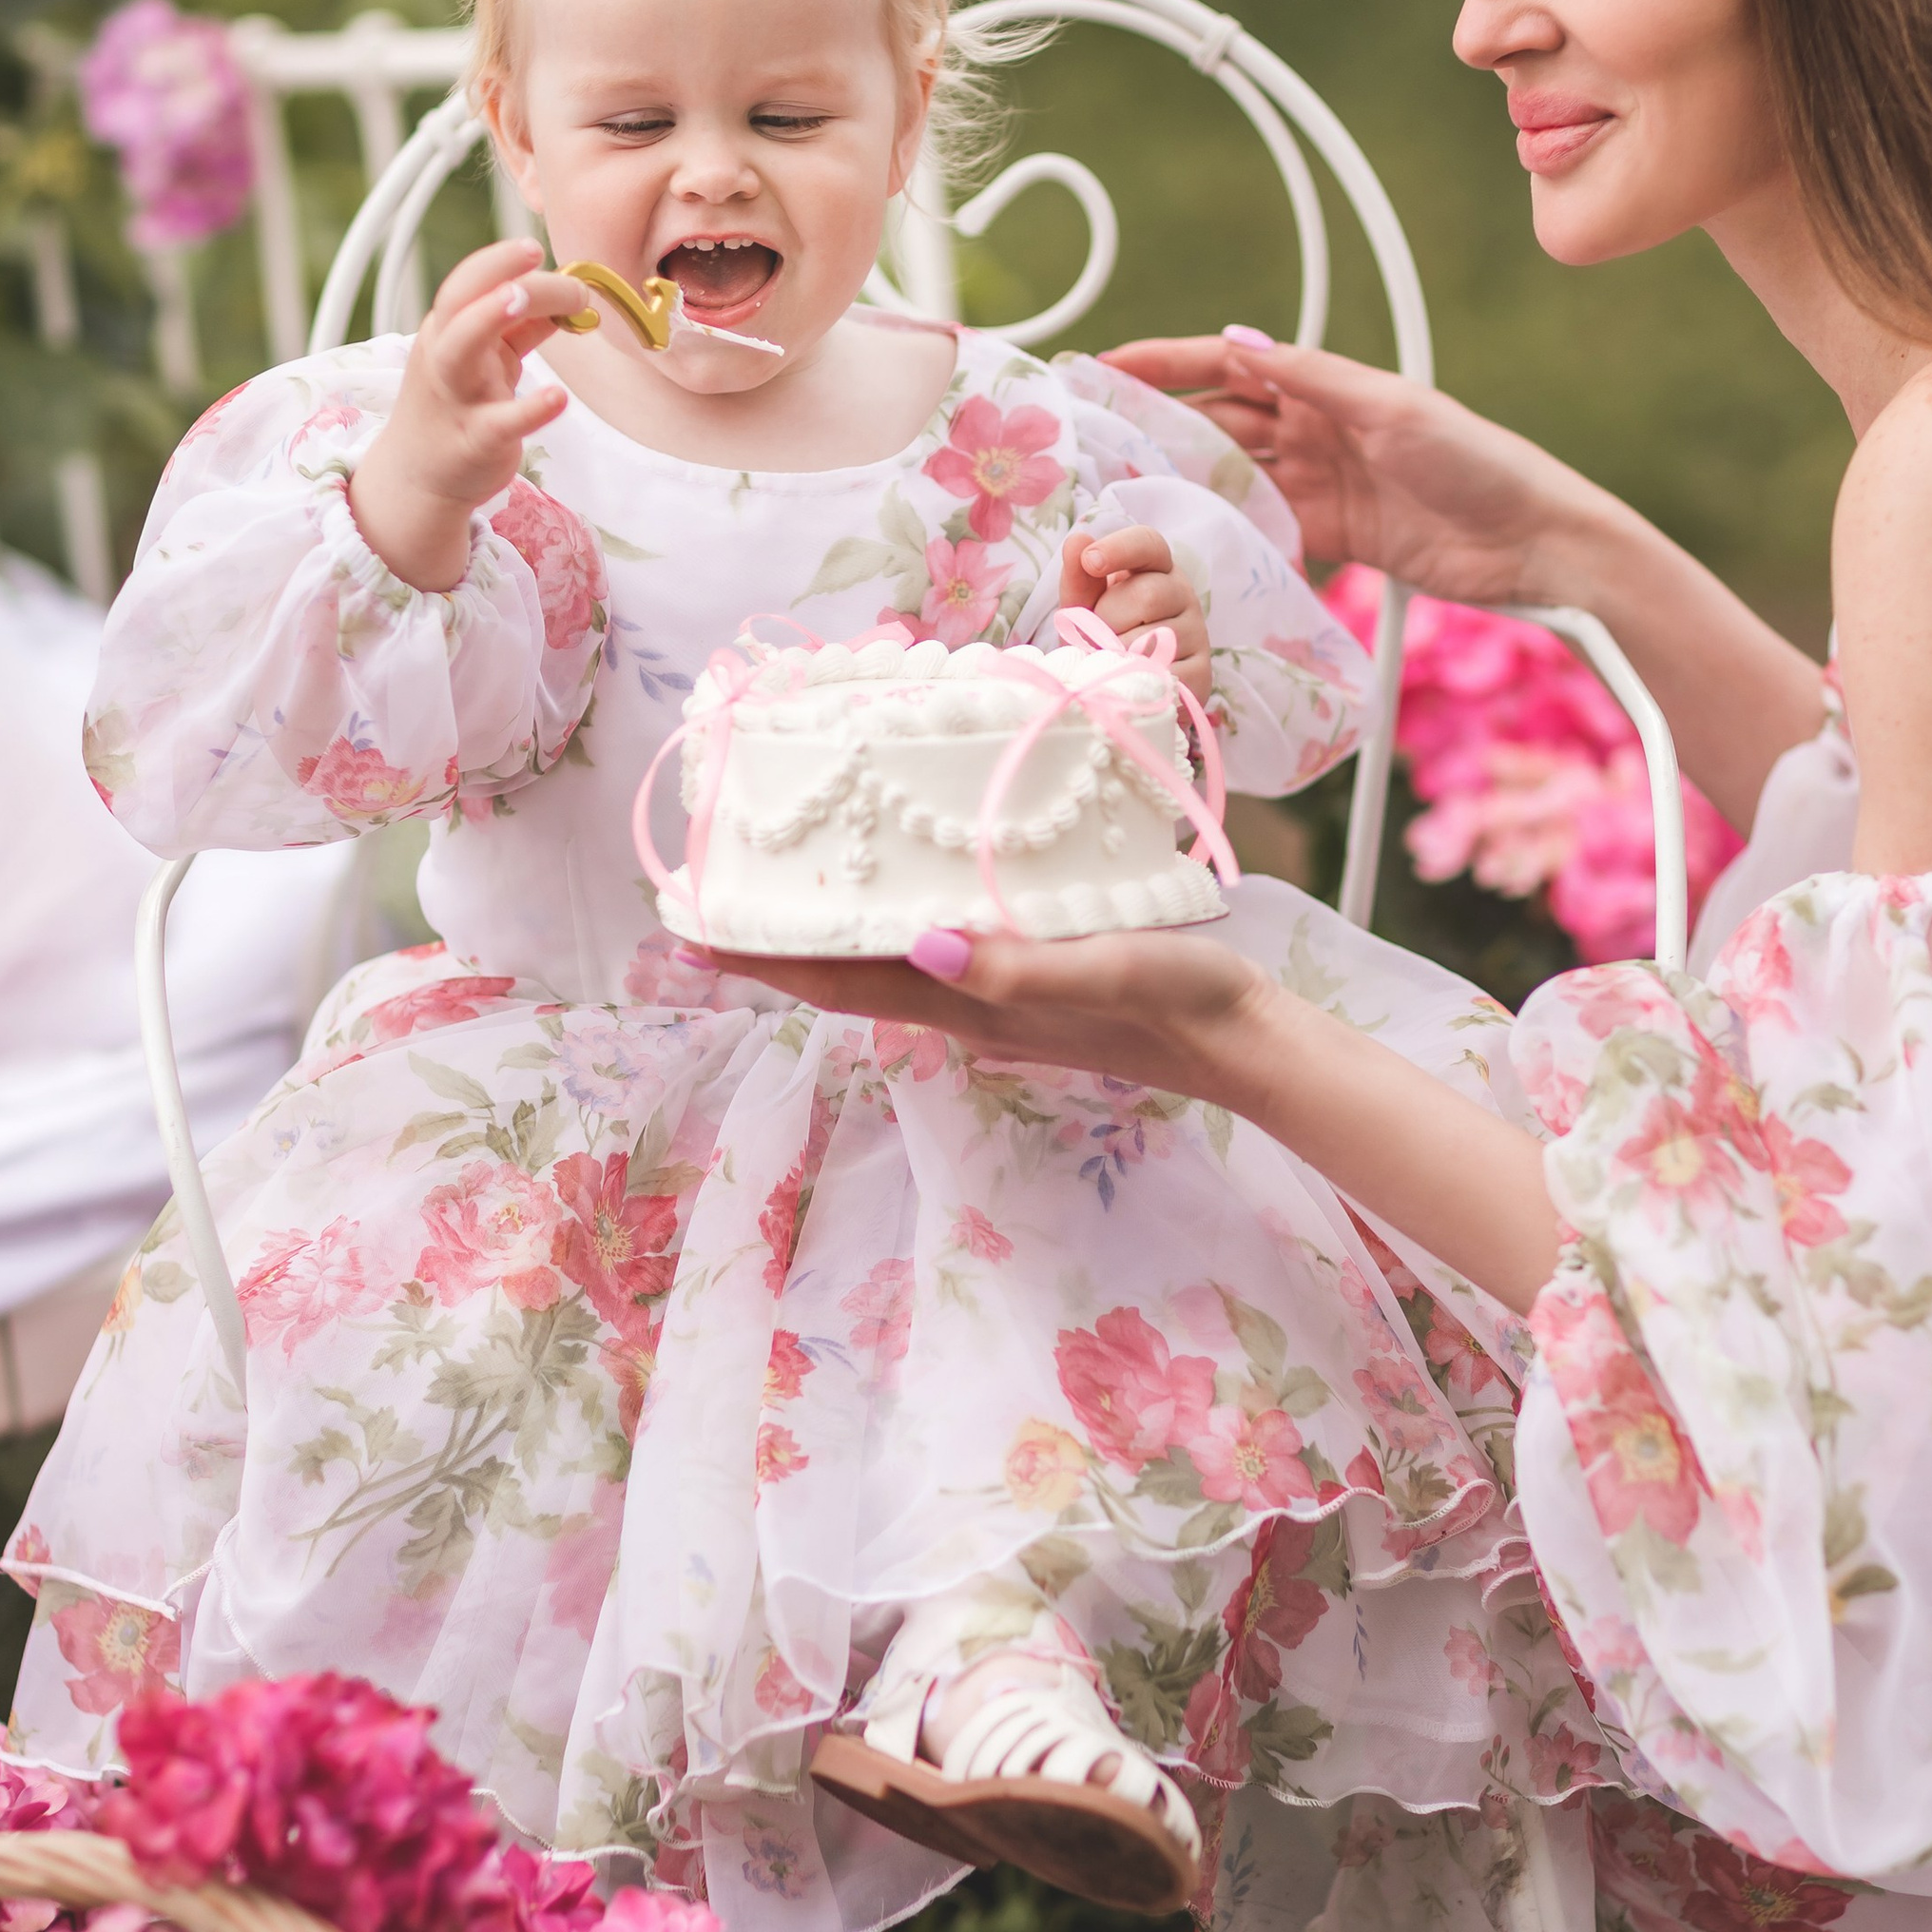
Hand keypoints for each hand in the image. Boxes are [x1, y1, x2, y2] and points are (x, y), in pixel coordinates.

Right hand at [346, 238, 598, 591]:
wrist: (418, 477)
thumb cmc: (460, 405)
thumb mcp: (487, 359)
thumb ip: (523, 326)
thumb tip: (570, 293)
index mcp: (449, 331)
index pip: (468, 283)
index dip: (498, 260)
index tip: (535, 247)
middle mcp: (446, 356)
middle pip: (462, 303)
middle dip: (494, 273)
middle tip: (535, 253)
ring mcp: (458, 398)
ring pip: (461, 349)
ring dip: (488, 317)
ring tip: (524, 299)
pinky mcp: (476, 441)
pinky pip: (500, 422)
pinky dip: (530, 408)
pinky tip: (559, 396)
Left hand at [713, 923, 1266, 1095]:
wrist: (1245, 1043)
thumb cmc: (1182, 998)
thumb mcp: (1104, 969)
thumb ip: (1014, 969)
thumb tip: (915, 946)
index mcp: (968, 1002)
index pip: (838, 982)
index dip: (760, 958)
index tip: (687, 929)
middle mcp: (963, 1007)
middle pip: (841, 977)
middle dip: (768, 944)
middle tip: (703, 897)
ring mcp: (991, 1001)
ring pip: (880, 966)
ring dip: (820, 935)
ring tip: (771, 888)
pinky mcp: (1023, 984)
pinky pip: (928, 953)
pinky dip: (884, 926)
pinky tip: (890, 893)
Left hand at [1057, 522, 1211, 702]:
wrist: (1123, 687)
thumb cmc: (1103, 637)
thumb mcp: (1084, 608)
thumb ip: (1079, 579)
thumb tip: (1076, 540)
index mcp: (1155, 568)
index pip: (1148, 544)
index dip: (1120, 548)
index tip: (1089, 561)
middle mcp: (1182, 594)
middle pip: (1147, 595)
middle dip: (1109, 620)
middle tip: (1098, 636)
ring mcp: (1196, 633)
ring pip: (1153, 638)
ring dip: (1118, 653)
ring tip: (1112, 659)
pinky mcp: (1202, 671)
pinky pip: (1164, 672)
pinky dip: (1136, 678)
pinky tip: (1130, 679)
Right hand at [1099, 331, 1598, 606]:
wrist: (1533, 540)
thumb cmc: (1476, 461)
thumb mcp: (1392, 409)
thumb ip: (1314, 379)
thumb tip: (1239, 342)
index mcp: (1327, 388)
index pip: (1229, 368)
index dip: (1168, 364)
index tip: (1107, 367)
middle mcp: (1316, 432)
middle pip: (1220, 424)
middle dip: (1158, 426)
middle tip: (1093, 441)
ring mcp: (1322, 487)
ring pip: (1234, 479)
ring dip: (1184, 484)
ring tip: (1123, 496)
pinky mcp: (1336, 538)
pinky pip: (1267, 534)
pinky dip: (1231, 539)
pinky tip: (1189, 550)